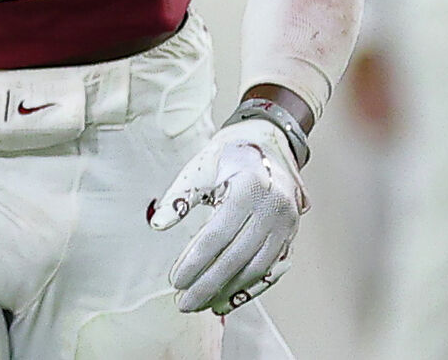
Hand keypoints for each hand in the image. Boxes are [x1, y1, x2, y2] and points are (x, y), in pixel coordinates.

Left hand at [147, 118, 305, 314]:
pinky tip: (229, 300)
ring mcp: (287, 225)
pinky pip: (272, 269)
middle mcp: (273, 209)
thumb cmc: (227, 155)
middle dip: (209, 284)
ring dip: (229, 291)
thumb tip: (157, 224)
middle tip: (184, 303)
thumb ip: (180, 197)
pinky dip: (251, 288)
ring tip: (203, 304)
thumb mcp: (200, 167)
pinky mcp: (291, 236)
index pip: (217, 235)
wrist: (269, 143)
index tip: (175, 281)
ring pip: (257, 268)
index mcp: (250, 188)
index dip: (195, 261)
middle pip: (237, 257)